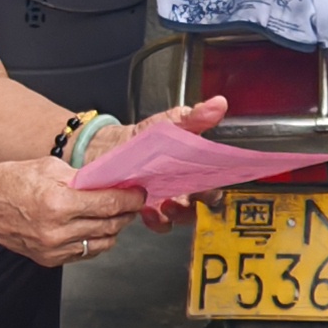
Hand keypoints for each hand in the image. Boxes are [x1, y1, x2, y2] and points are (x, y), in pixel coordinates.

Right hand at [0, 157, 142, 265]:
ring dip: (114, 229)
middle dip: (126, 213)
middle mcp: (56, 230)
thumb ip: (82, 178)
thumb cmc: (9, 182)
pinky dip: (95, 240)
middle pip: (109, 226)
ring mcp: (53, 249)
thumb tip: (110, 182)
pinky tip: (94, 226)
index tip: (139, 193)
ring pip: (101, 243)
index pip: (108, 205)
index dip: (130, 198)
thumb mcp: (48, 167)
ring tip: (115, 214)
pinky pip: (84, 252)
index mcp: (57, 202)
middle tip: (132, 202)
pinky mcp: (49, 260)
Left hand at [114, 95, 227, 227]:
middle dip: (200, 201)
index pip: (214, 181)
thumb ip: (193, 117)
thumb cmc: (143, 137)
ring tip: (168, 204)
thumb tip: (218, 104)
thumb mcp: (167, 123)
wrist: (109, 148)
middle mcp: (183, 187)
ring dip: (179, 213)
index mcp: (192, 168)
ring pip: (183, 215)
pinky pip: (158, 223)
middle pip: (202, 202)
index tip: (212, 183)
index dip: (216, 185)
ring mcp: (166, 200)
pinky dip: (156, 220)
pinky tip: (148, 209)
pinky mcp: (147, 209)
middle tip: (193, 194)